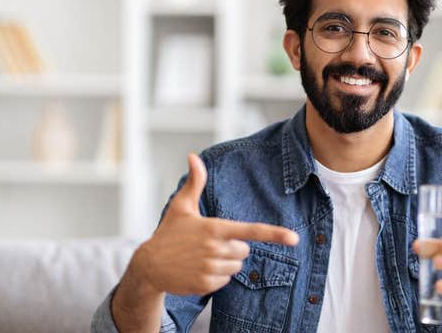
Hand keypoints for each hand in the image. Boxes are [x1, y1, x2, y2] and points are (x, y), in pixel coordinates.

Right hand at [133, 153, 299, 295]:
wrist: (148, 266)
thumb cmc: (168, 233)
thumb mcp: (181, 206)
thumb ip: (195, 182)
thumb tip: (194, 157)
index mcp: (214, 228)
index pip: (250, 231)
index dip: (274, 234)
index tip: (294, 238)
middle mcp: (214, 249)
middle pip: (244, 251)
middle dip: (233, 248)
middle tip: (210, 244)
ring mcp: (209, 268)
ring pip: (236, 267)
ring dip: (225, 263)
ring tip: (202, 257)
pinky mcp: (205, 284)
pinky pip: (225, 281)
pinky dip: (216, 277)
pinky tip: (198, 269)